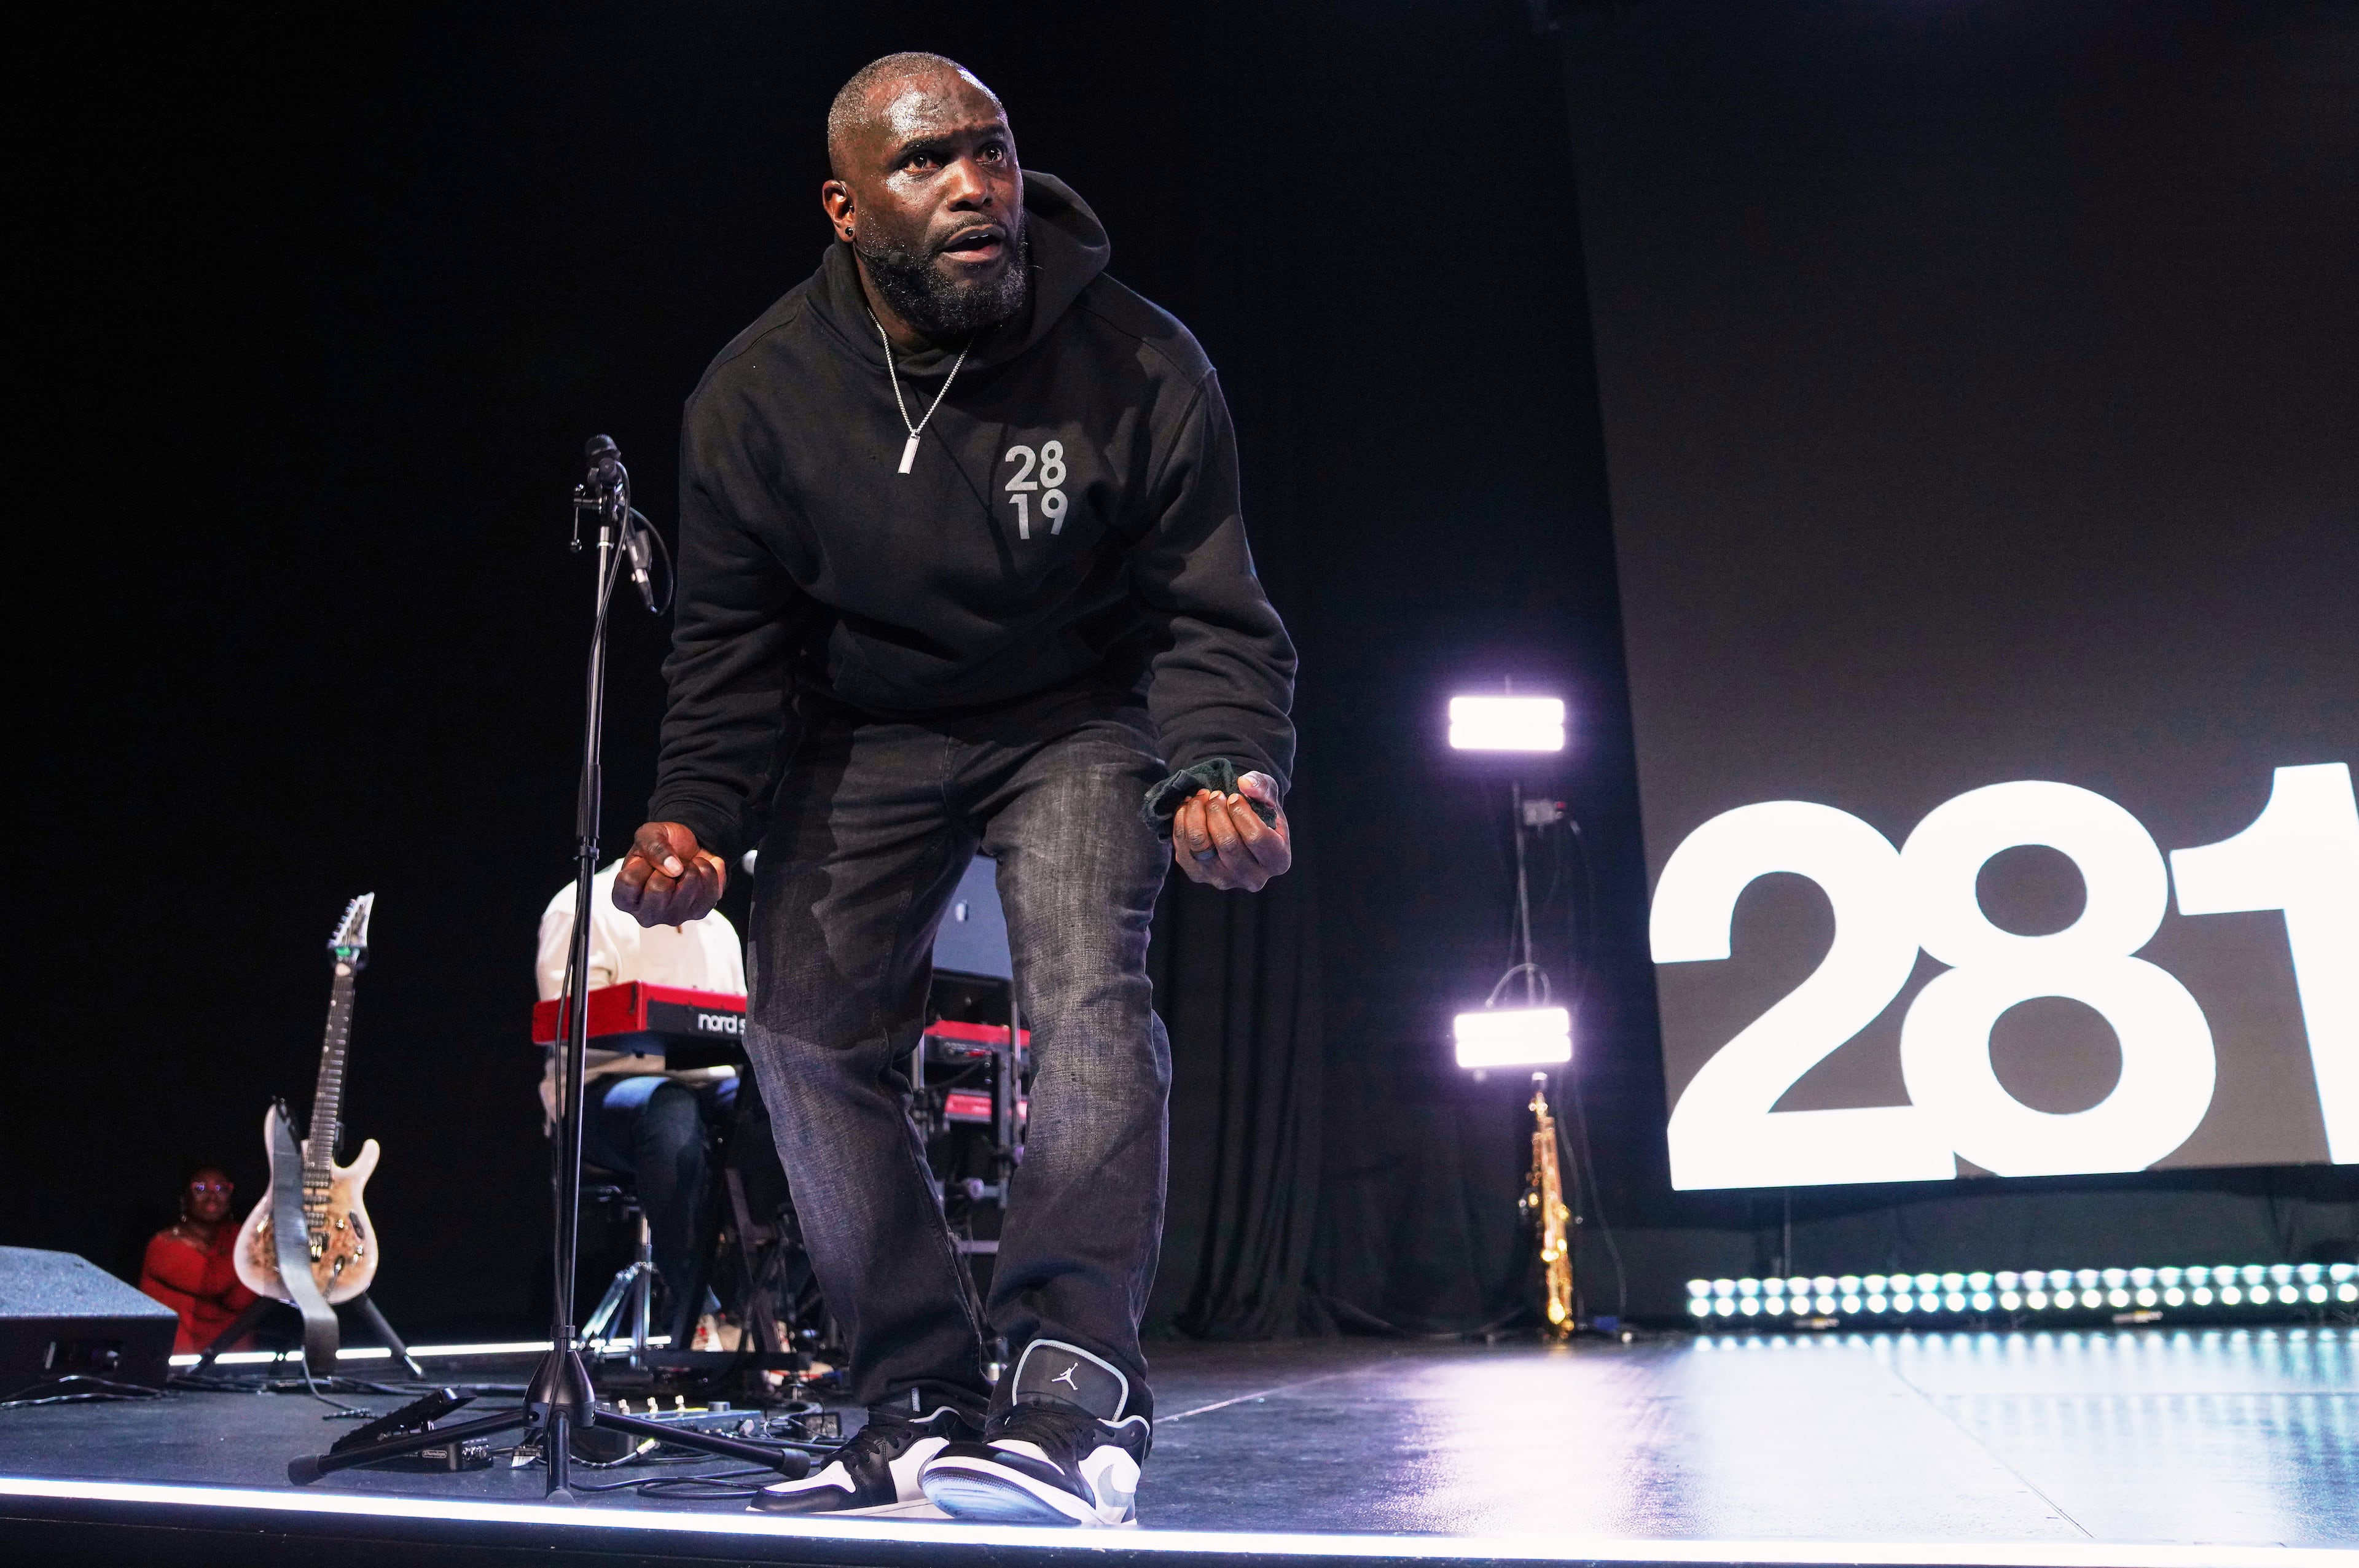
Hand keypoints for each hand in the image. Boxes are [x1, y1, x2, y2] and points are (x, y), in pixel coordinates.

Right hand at [612, 822, 726, 926]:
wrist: (689, 847)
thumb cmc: (661, 845)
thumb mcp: (648, 835)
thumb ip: (653, 847)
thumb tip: (673, 867)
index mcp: (624, 898)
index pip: (629, 882)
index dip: (641, 864)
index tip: (646, 861)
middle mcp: (646, 914)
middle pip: (658, 889)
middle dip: (668, 866)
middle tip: (668, 864)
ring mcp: (673, 917)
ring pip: (688, 886)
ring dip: (690, 867)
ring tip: (683, 867)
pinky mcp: (698, 913)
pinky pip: (710, 887)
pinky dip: (707, 870)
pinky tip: (697, 872)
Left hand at [1172, 771, 1291, 891]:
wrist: (1242, 830)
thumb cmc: (1260, 812)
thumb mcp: (1269, 796)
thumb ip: (1262, 787)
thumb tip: (1244, 783)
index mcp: (1278, 860)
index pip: (1256, 837)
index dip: (1241, 813)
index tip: (1234, 797)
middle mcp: (1253, 878)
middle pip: (1227, 843)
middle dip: (1217, 811)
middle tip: (1215, 794)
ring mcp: (1224, 880)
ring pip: (1201, 848)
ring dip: (1196, 816)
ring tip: (1200, 798)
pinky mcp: (1199, 876)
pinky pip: (1183, 850)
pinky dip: (1182, 824)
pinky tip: (1188, 809)